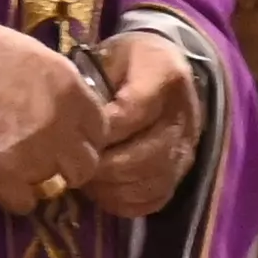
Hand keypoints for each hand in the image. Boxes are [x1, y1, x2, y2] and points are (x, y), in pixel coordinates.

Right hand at [0, 23, 107, 217]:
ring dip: (43, 179)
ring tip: (21, 167)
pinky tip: (2, 181)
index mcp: (71, 92)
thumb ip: (61, 87)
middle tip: (50, 157)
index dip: (83, 134)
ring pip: (58, 185)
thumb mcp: (37, 56)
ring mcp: (35, 156)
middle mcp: (61, 127)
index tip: (68, 136)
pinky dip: (15, 196)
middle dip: (71, 163)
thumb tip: (69, 107)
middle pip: (86, 163)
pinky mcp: (3, 178)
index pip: (99, 128)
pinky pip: (24, 203)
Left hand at [84, 28, 204, 220]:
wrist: (163, 68)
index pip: (133, 113)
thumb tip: (70, 122)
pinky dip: (126, 201)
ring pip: (150, 181)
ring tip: (85, 179)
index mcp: (165, 76)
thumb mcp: (107, 55)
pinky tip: (103, 191)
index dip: (101, 131)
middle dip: (103, 166)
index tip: (74, 136)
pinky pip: (155, 199)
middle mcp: (184, 115)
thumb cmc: (126, 62)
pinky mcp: (182, 172)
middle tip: (72, 166)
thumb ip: (93, 85)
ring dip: (112, 187)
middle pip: (144, 155)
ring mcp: (187, 147)